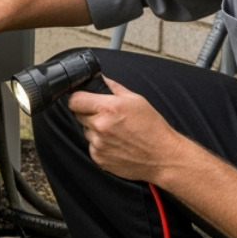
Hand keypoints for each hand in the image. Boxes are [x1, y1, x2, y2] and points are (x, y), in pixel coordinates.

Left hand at [66, 76, 181, 183]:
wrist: (162, 156)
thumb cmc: (152, 128)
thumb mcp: (136, 100)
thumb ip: (113, 87)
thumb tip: (100, 79)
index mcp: (108, 108)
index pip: (74, 100)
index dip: (79, 98)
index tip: (84, 99)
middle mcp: (100, 127)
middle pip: (78, 115)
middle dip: (89, 113)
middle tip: (108, 115)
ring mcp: (98, 144)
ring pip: (86, 131)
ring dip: (95, 129)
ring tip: (116, 131)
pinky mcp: (99, 158)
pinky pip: (92, 146)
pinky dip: (100, 144)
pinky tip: (117, 143)